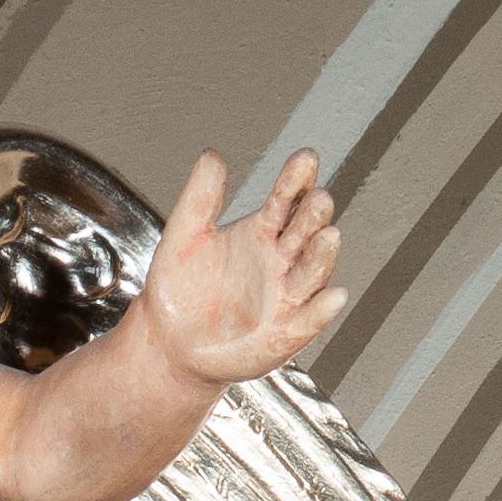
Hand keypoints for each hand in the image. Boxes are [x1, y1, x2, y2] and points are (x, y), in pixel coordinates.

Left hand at [136, 147, 345, 388]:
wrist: (168, 343)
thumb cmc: (181, 291)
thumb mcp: (183, 237)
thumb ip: (200, 198)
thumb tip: (211, 156)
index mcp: (263, 230)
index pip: (287, 199)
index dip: (296, 180)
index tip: (305, 160)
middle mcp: (282, 260)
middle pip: (306, 231)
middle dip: (314, 215)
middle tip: (318, 198)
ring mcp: (287, 296)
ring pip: (312, 272)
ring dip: (322, 256)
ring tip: (327, 237)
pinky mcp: (285, 333)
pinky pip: (307, 321)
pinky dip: (321, 311)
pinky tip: (332, 296)